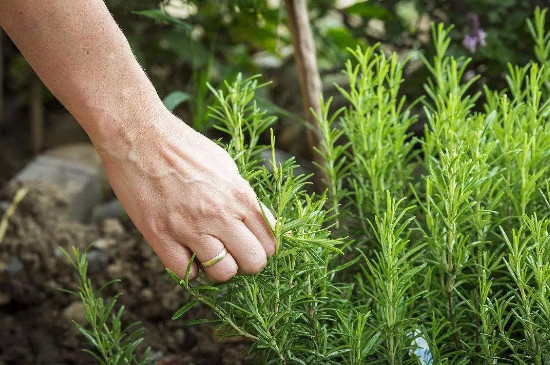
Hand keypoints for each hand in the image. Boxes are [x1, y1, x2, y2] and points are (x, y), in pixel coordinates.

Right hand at [95, 109, 275, 281]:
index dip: (264, 249)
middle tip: (233, 254)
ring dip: (218, 268)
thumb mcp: (226, 166)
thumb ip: (244, 197)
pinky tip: (186, 254)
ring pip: (222, 273)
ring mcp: (190, 227)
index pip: (270, 242)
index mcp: (240, 196)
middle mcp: (220, 214)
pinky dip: (189, 270)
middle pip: (253, 263)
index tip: (252, 246)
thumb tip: (263, 222)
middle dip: (246, 263)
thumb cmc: (184, 148)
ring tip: (208, 253)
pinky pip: (186, 274)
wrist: (139, 136)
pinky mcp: (160, 236)